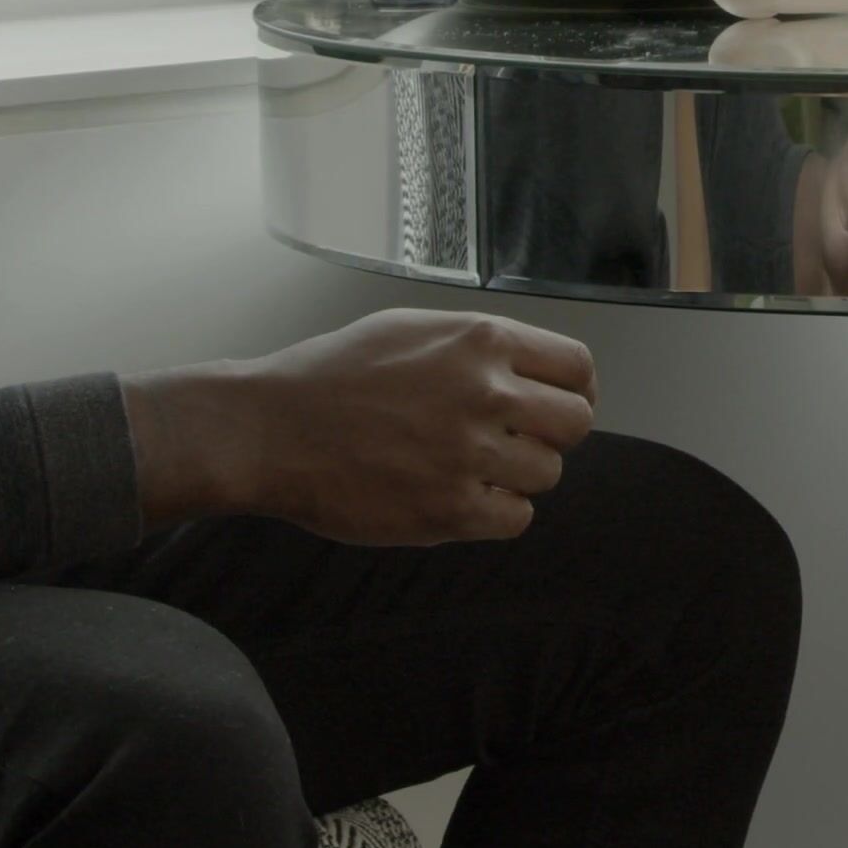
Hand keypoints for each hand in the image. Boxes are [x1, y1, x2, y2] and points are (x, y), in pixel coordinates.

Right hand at [123, 309, 598, 545]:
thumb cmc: (331, 377)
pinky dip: (495, 513)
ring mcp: (468, 452)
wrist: (269, 429)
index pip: (578, 367)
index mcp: (479, 340)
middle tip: (517, 441)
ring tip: (470, 467)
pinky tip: (459, 496)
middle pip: (576, 423)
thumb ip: (478, 346)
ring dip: (518, 475)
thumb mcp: (411, 329)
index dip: (575, 389)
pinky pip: (516, 518)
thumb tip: (533, 368)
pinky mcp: (449, 508)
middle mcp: (484, 392)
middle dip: (552, 433)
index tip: (559, 403)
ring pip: (547, 473)